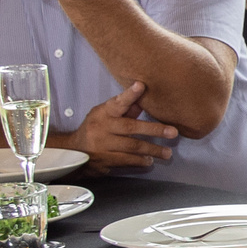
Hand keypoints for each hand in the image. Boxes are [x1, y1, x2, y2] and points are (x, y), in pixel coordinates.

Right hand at [54, 81, 178, 172]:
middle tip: (173, 132)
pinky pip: (125, 161)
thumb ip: (125, 109)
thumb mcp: (106, 115)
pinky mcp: (103, 160)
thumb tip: (144, 100)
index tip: (140, 85)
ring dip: (151, 150)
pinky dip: (139, 161)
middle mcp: (101, 128)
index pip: (118, 102)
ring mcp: (101, 145)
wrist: (73, 150)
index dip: (129, 95)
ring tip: (167, 153)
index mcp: (103, 113)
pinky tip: (149, 161)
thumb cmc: (96, 128)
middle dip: (154, 130)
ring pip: (131, 147)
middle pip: (130, 127)